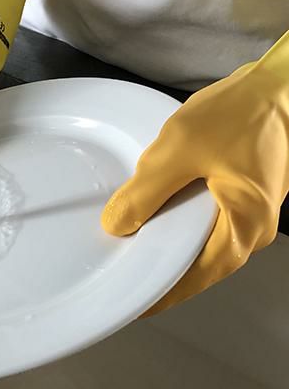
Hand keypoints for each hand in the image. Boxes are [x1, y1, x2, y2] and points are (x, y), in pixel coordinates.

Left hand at [102, 36, 288, 315]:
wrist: (277, 83)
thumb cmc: (234, 116)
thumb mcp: (178, 151)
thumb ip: (145, 192)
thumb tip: (116, 227)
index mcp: (245, 228)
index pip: (197, 276)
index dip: (164, 292)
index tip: (133, 305)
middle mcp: (253, 228)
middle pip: (202, 263)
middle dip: (165, 270)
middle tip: (127, 275)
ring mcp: (252, 210)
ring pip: (204, 240)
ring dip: (172, 244)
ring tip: (136, 249)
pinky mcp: (245, 191)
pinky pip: (208, 218)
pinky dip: (182, 222)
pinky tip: (158, 215)